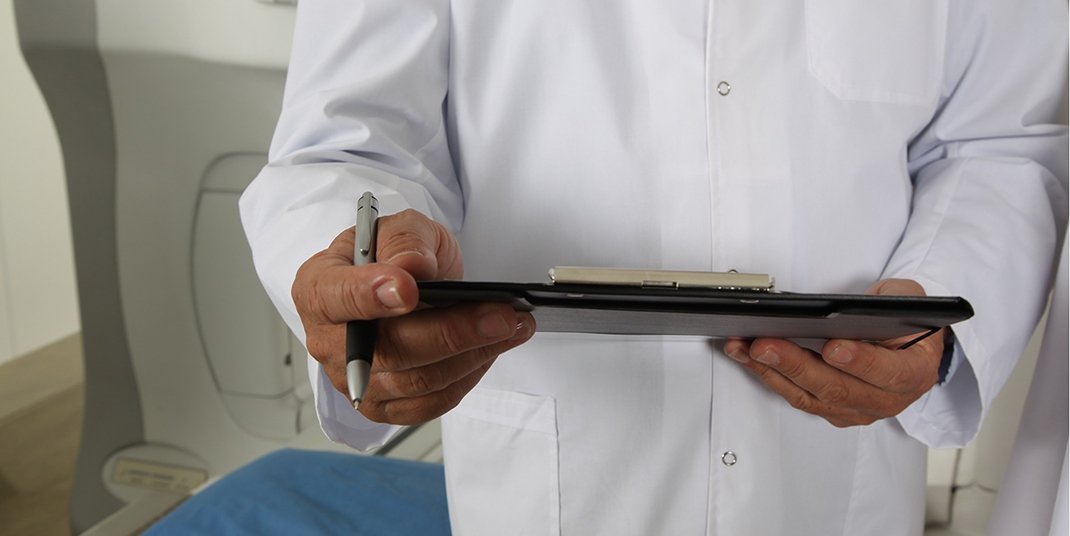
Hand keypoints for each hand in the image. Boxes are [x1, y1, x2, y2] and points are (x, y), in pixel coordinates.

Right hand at [292, 209, 535, 424]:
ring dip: (473, 354)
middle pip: (387, 350)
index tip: (409, 289)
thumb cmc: (394, 254)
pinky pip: (431, 402)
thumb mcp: (400, 227)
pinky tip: (493, 349)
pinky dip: (469, 376)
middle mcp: (329, 342)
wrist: (404, 283)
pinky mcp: (386, 406)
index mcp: (318, 289)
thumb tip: (411, 267)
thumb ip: (404, 240)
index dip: (370, 296)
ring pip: (417, 381)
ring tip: (513, 325)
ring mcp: (356, 381)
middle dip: (451, 332)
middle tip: (502, 314)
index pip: (336, 298)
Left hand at [723, 279, 944, 426]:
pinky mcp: (831, 410)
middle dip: (796, 365)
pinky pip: (797, 397)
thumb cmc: (908, 324)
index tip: (833, 347)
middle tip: (765, 345)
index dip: (861, 362)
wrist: (909, 349)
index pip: (888, 373)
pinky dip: (768, 376)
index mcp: (914, 373)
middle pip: (836, 388)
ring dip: (771, 372)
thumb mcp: (911, 300)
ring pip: (809, 397)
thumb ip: (892, 299)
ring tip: (744, 348)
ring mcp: (856, 410)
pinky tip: (747, 357)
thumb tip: (851, 306)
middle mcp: (885, 399)